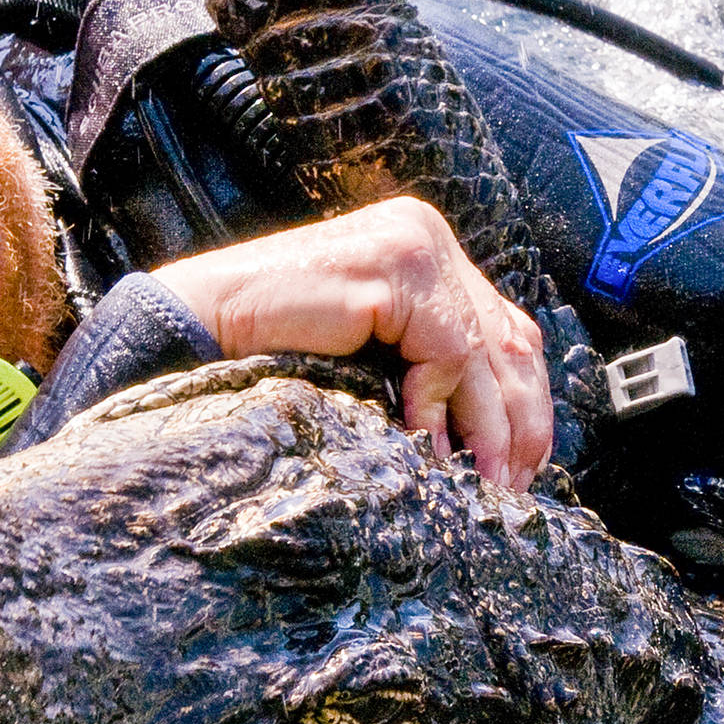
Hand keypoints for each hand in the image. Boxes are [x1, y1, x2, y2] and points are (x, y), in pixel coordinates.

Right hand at [150, 196, 552, 489]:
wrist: (198, 328)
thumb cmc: (275, 352)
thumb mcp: (372, 356)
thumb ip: (429, 364)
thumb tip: (499, 431)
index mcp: (425, 248)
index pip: (505, 328)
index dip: (524, 402)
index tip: (522, 467)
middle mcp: (427, 234)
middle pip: (509, 339)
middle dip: (520, 423)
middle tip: (516, 489)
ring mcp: (414, 245)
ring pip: (485, 354)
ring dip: (489, 430)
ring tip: (484, 486)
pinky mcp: (394, 270)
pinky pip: (446, 353)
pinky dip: (441, 408)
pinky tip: (426, 450)